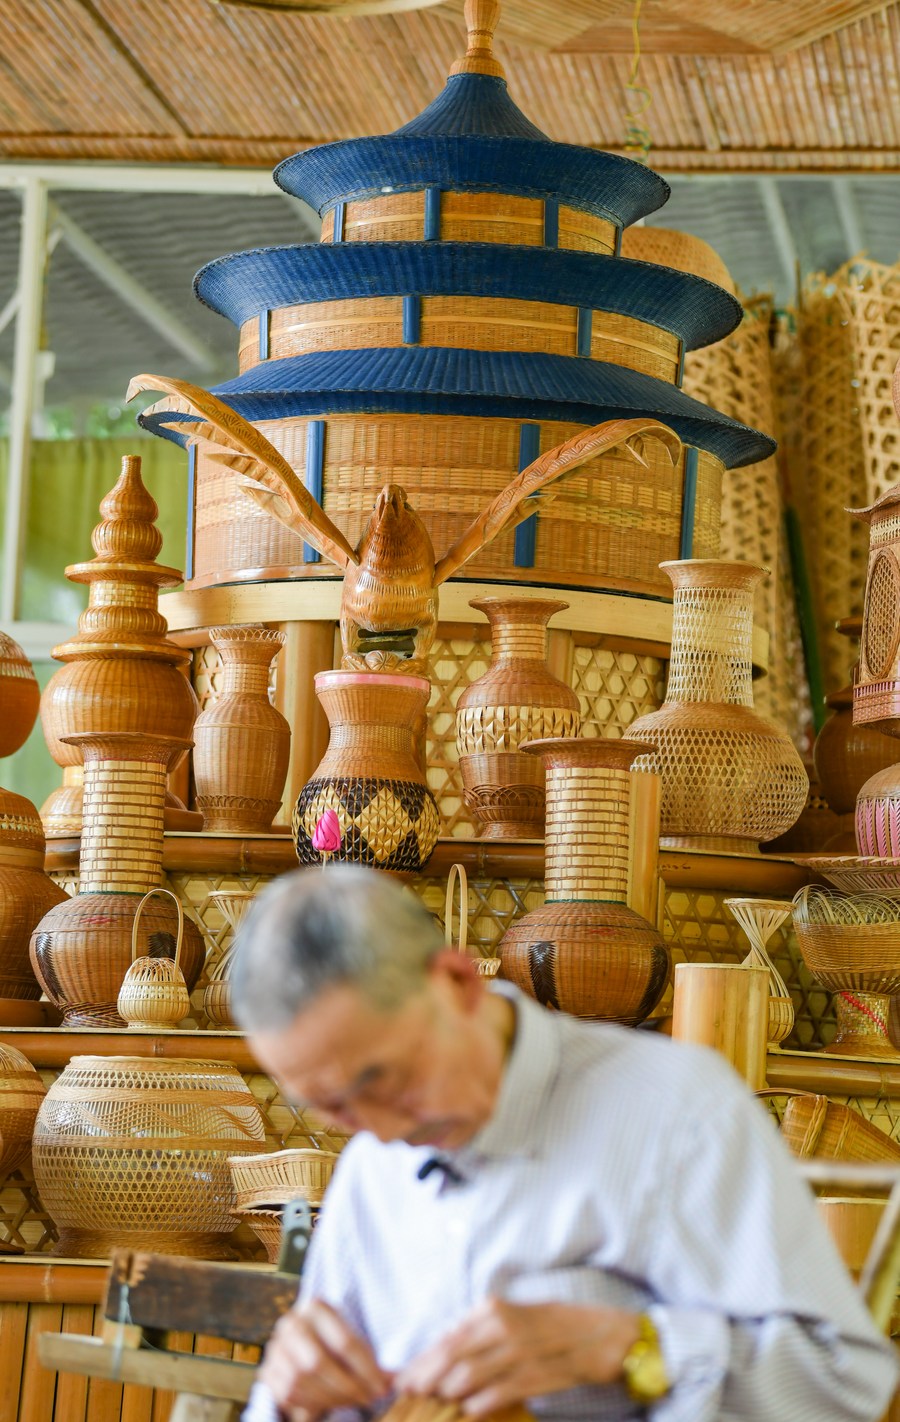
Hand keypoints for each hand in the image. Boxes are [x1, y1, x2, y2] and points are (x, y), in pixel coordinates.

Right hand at [259, 1297, 391, 1418]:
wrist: (302, 1345)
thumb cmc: (335, 1342)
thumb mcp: (353, 1340)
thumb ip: (371, 1360)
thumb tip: (397, 1380)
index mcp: (316, 1306)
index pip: (344, 1342)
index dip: (367, 1370)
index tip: (383, 1387)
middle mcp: (291, 1323)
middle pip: (319, 1363)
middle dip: (348, 1387)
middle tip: (369, 1398)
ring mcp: (275, 1347)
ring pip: (303, 1381)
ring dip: (333, 1397)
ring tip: (354, 1399)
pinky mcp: (268, 1371)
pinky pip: (289, 1394)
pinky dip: (313, 1403)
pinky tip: (331, 1402)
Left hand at [396, 1299, 641, 1416]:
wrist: (603, 1336)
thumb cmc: (554, 1327)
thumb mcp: (513, 1318)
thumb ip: (480, 1332)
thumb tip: (444, 1351)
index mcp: (494, 1310)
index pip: (447, 1338)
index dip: (421, 1361)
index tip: (402, 1378)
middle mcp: (503, 1326)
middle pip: (451, 1355)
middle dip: (425, 1377)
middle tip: (408, 1393)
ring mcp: (519, 1351)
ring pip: (469, 1375)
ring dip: (447, 1392)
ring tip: (435, 1402)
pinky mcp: (536, 1375)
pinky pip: (498, 1392)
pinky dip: (478, 1403)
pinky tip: (468, 1410)